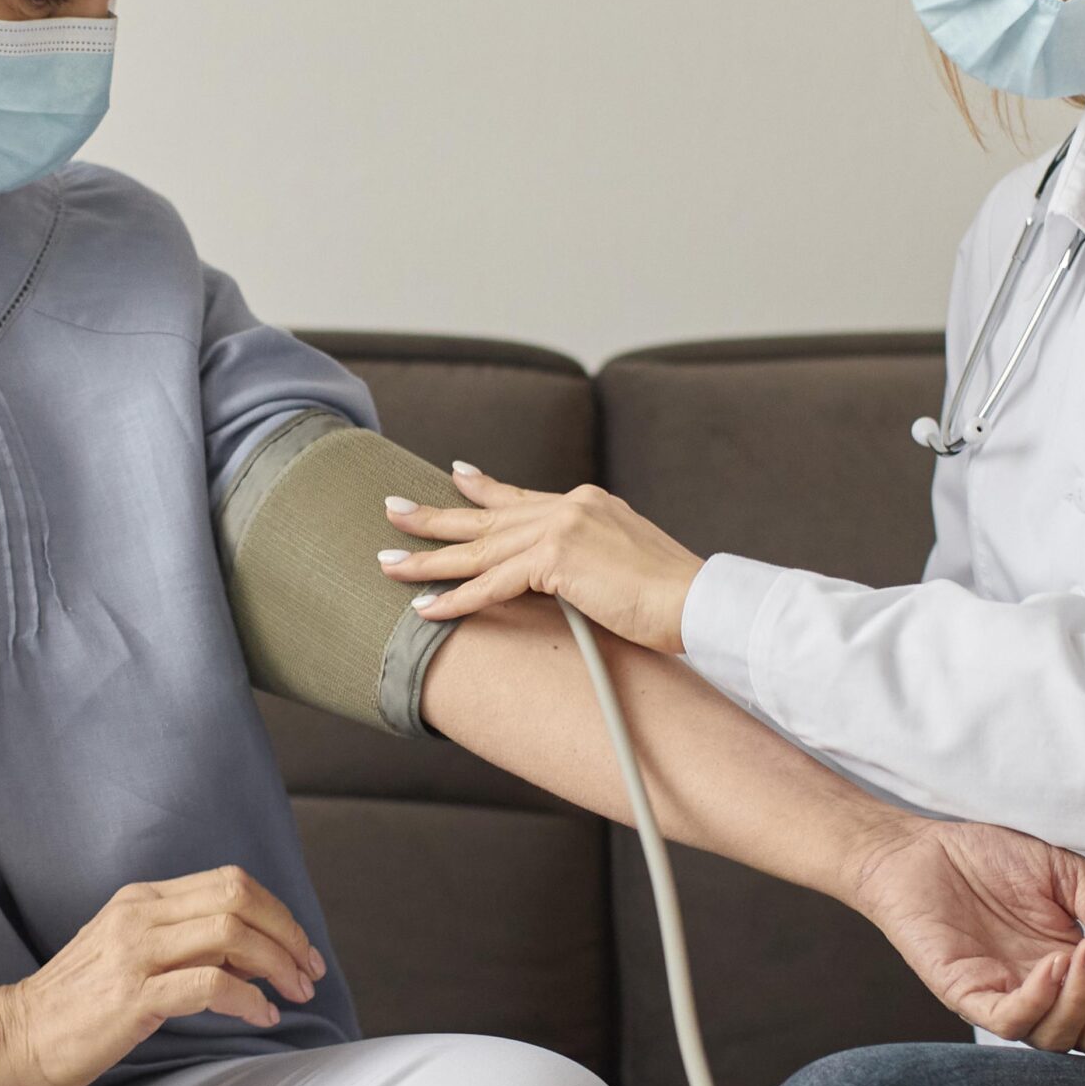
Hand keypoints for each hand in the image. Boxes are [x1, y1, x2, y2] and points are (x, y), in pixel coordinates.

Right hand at [0, 867, 325, 1085]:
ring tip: (294, 995)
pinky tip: (262, 1016)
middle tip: (309, 972)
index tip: (300, 948)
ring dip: (277, 965)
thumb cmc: (74, 1007)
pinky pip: (210, 984)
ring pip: (232, 934)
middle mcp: (138, 914)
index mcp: (140, 899)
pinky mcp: (132, 996)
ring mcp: (133, 952)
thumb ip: (181, 943)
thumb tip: (251, 955)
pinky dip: (248, 999)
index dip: (277, 912)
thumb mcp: (127, 955)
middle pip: (239, 899)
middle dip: (287, 934)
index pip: (229, 882)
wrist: (10, 1038)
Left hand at [380, 463, 703, 653]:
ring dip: (428, 560)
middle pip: (487, 517)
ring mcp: (561, 529)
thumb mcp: (628, 561)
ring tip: (387, 563)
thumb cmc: (672, 596)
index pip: (522, 497)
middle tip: (393, 510)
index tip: (455, 476)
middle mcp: (569, 507)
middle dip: (434, 517)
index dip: (483, 489)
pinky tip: (425, 609)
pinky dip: (456, 599)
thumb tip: (573, 576)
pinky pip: (492, 584)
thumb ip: (592, 558)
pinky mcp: (555, 560)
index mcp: (588, 503)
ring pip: (478, 550)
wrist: (697, 601)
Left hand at [846, 816, 1084, 1053]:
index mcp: (1073, 973)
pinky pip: (1009, 1020)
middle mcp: (1043, 996)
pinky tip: (1054, 965)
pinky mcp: (966, 994)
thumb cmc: (986, 859)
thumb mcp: (1065, 876)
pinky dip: (1039, 1001)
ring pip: (1059, 1038)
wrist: (918, 846)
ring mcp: (1005, 998)